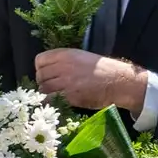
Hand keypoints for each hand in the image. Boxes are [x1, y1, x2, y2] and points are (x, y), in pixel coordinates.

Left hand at [34, 48, 149, 112]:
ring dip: (46, 94)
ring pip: (43, 89)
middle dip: (43, 83)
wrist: (118, 81)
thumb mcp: (82, 57)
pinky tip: (58, 103)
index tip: (47, 75)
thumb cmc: (103, 70)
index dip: (40, 69)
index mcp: (65, 54)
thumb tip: (50, 71)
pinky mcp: (70, 96)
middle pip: (40, 76)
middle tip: (51, 89)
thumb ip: (64, 61)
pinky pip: (51, 100)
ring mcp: (66, 81)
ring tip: (55, 97)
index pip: (39, 60)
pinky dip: (51, 103)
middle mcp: (63, 66)